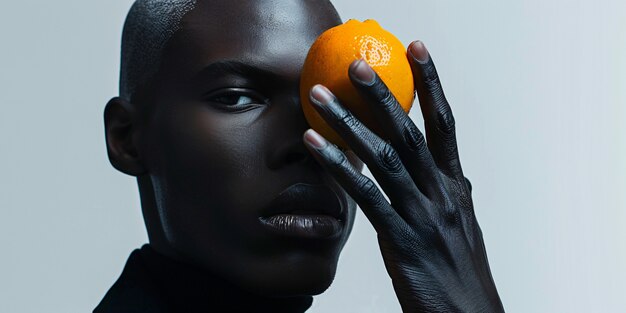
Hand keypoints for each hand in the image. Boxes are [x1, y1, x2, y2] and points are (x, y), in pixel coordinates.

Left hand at [302, 41, 504, 312]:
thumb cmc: (461, 273)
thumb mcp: (463, 227)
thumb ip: (455, 196)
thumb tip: (456, 176)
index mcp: (456, 188)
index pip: (444, 125)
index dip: (432, 84)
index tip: (417, 49)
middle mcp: (441, 194)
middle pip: (409, 131)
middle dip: (383, 93)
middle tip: (357, 63)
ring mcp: (421, 215)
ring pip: (382, 157)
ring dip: (349, 122)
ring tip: (320, 96)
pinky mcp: (400, 240)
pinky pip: (365, 196)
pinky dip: (339, 167)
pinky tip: (315, 146)